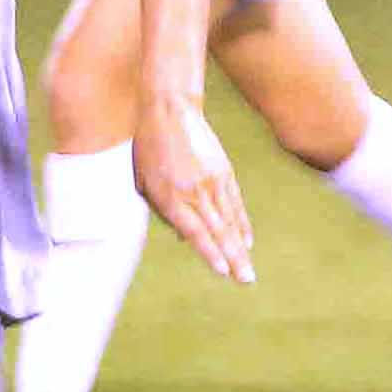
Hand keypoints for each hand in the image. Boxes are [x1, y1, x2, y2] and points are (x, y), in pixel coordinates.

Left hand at [131, 97, 255, 285]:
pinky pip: (236, 204)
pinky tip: (247, 241)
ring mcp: (213, 181)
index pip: (194, 232)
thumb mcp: (143, 182)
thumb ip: (161, 211)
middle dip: (233, 259)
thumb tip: (182, 237)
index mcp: (171, 196)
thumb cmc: (148, 149)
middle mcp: (195, 192)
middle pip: (218, 232)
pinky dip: (242, 224)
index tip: (222, 271)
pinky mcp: (225, 172)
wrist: (170, 111)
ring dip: (240, 248)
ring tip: (248, 270)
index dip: (209, 253)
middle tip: (246, 280)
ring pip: (231, 221)